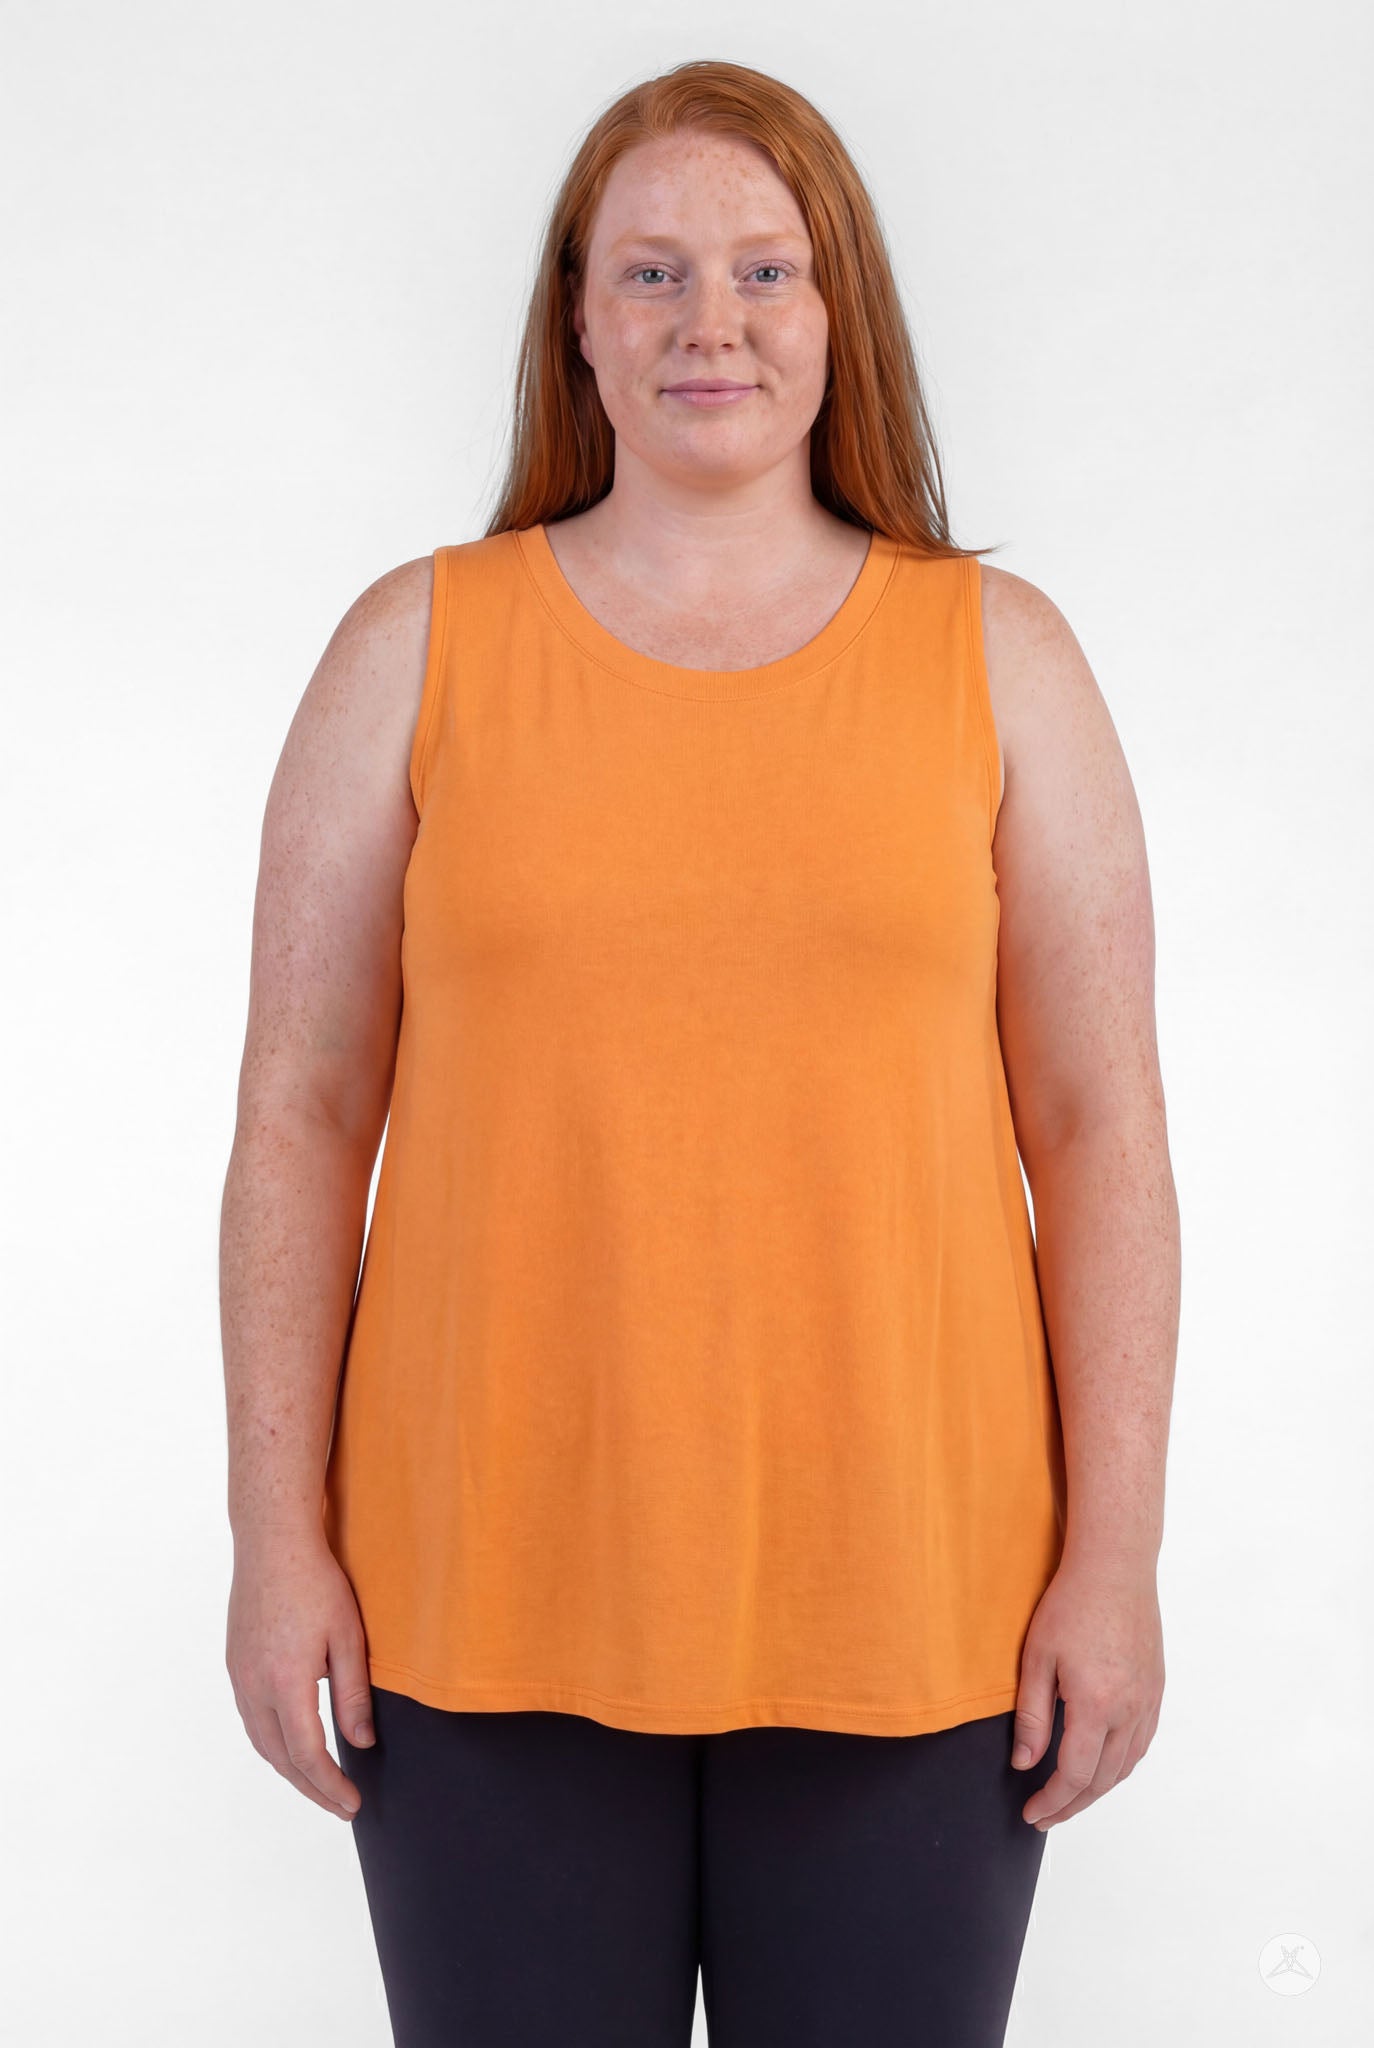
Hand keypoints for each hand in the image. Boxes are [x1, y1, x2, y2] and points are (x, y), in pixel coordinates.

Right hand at [226, 1525, 375, 1819]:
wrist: (272, 1542)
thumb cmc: (316, 1582)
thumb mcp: (348, 1637)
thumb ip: (354, 1694)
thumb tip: (361, 1743)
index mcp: (286, 1682)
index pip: (307, 1754)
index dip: (330, 1786)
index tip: (352, 1804)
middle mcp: (254, 1686)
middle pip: (280, 1758)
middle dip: (310, 1788)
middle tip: (339, 1805)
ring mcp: (240, 1676)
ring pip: (261, 1742)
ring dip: (289, 1769)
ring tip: (319, 1783)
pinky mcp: (236, 1664)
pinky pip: (252, 1718)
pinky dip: (273, 1742)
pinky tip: (292, 1743)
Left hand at [1011, 1551, 1163, 1831]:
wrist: (1115, 1568)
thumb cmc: (1071, 1605)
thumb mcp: (1037, 1658)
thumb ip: (1031, 1716)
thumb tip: (1025, 1763)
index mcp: (1096, 1704)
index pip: (1074, 1774)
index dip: (1052, 1800)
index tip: (1032, 1813)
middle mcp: (1129, 1710)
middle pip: (1102, 1779)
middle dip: (1072, 1804)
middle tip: (1046, 1816)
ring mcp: (1148, 1702)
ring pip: (1126, 1766)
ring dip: (1098, 1789)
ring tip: (1070, 1798)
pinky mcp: (1156, 1690)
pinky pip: (1141, 1743)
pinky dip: (1120, 1765)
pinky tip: (1102, 1766)